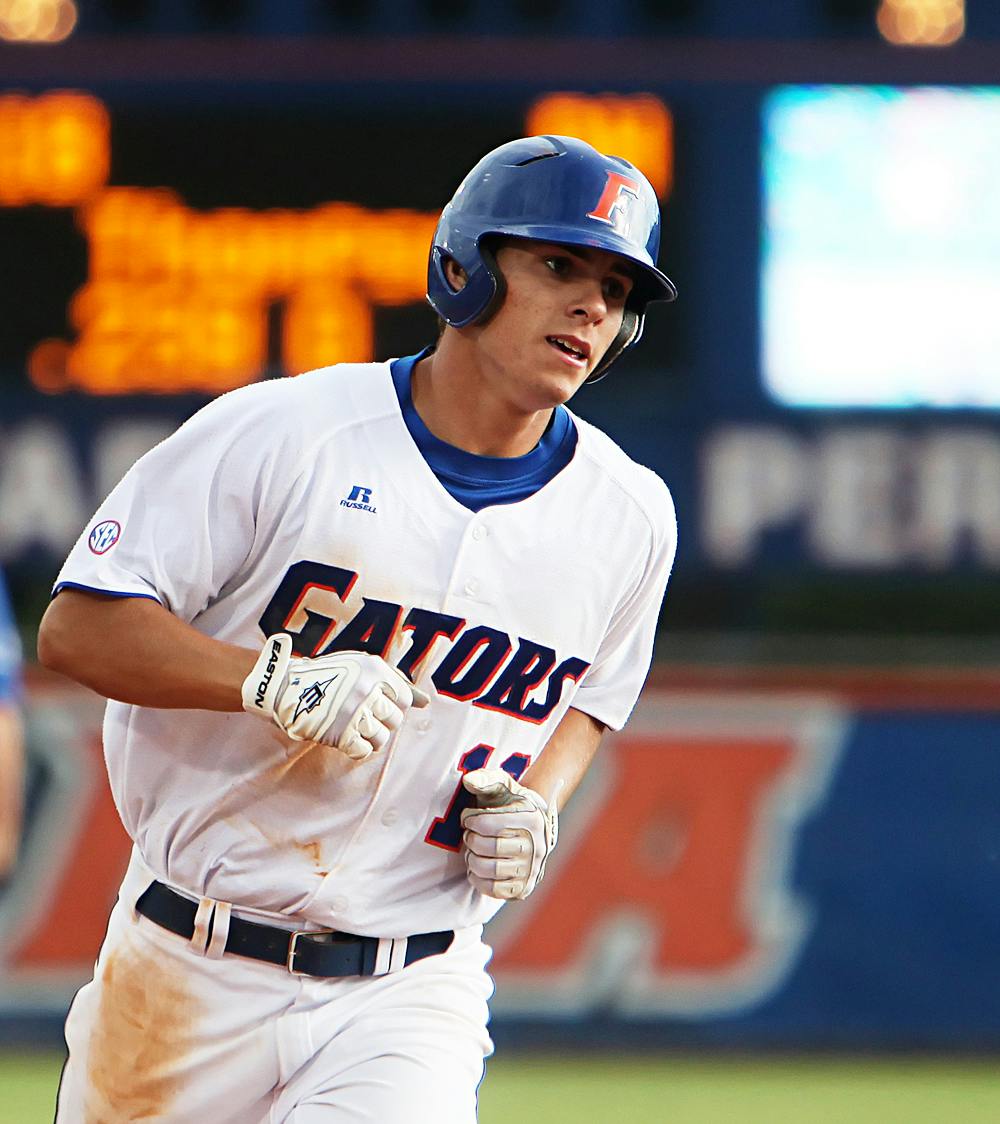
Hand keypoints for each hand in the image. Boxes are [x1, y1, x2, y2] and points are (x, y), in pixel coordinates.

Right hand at [242, 633, 428, 759]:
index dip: (393, 704)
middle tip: (364, 715)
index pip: (404, 698)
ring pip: (382, 738)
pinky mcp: (341, 734)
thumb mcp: (362, 666)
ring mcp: (354, 713)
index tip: (378, 704)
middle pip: (395, 720)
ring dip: (371, 737)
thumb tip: (425, 702)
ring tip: (356, 728)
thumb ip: (396, 682)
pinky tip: (349, 738)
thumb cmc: (329, 675)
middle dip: (383, 721)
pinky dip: (358, 748)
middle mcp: (367, 690)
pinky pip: (365, 751)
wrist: (286, 687)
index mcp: (375, 670)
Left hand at [460, 769, 557, 899]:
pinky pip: (493, 889)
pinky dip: (477, 878)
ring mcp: (531, 870)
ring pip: (488, 869)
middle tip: (469, 834)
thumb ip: (485, 779)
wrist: (532, 828)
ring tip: (473, 850)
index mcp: (531, 819)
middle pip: (487, 847)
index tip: (468, 818)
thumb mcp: (502, 786)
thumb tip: (468, 781)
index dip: (470, 820)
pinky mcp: (522, 888)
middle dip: (470, 839)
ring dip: (472, 859)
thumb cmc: (511, 804)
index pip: (487, 823)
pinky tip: (478, 866)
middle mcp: (536, 846)